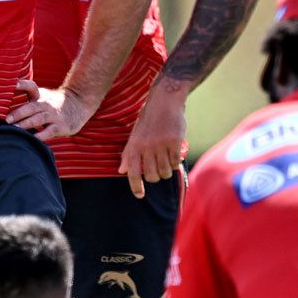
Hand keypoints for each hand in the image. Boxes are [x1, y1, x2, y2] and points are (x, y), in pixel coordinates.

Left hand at [7, 80, 96, 140]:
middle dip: (19, 113)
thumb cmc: (52, 103)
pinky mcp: (60, 127)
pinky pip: (49, 131)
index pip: (31, 87)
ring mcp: (54, 116)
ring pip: (38, 119)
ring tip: (15, 129)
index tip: (14, 84)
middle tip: (7, 120)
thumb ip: (25, 96)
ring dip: (26, 124)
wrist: (79, 104)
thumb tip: (2, 99)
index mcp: (40, 96)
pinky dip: (40, 135)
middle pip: (32, 107)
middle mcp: (46, 105)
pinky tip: (32, 138)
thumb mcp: (41, 95)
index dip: (23, 85)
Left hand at [120, 81, 187, 198]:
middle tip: (158, 171)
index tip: (140, 195)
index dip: (136, 187)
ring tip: (167, 162)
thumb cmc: (149, 119)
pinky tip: (174, 155)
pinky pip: (175, 162)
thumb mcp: (134, 135)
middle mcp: (146, 147)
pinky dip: (175, 163)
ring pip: (165, 171)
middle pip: (152, 176)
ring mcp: (161, 145)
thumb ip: (129, 154)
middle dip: (155, 177)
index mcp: (134, 146)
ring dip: (167, 171)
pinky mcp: (174, 142)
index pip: (133, 173)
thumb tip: (122, 171)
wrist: (165, 101)